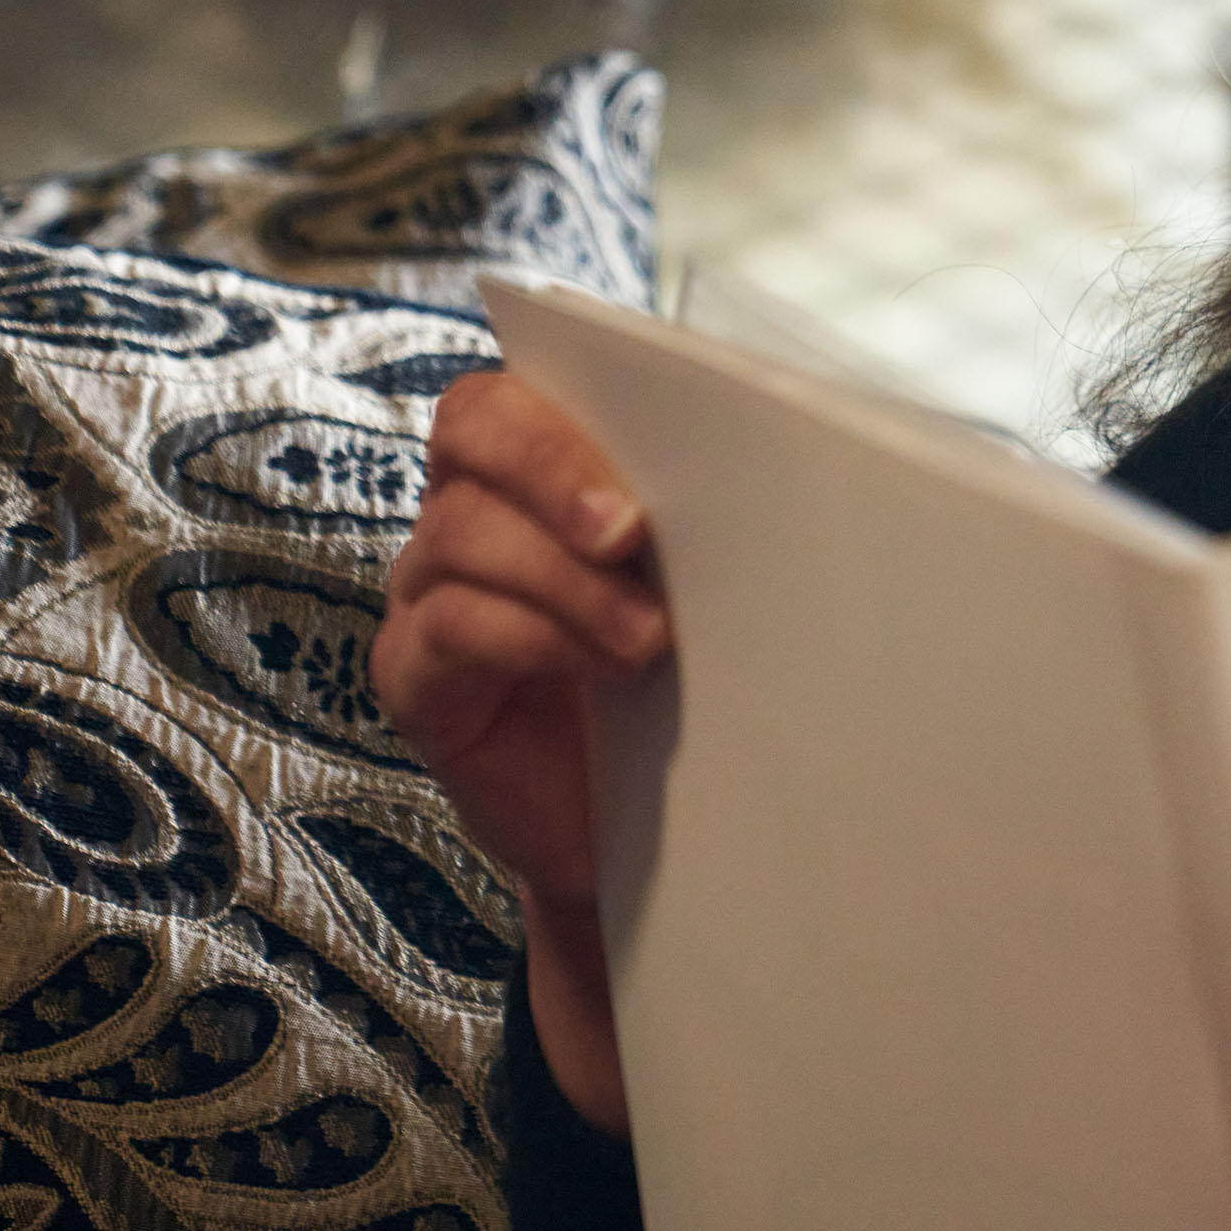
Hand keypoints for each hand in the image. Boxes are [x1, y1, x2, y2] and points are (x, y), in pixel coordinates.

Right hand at [377, 369, 669, 1132]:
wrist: (650, 833)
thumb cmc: (681, 687)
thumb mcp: (705, 587)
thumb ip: (714, 513)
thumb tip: (813, 444)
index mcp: (528, 470)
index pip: (503, 397)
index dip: (556, 418)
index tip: (647, 458)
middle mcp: (464, 514)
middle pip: (471, 437)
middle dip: (555, 474)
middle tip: (633, 534)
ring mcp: (430, 593)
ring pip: (465, 536)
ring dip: (566, 579)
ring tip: (648, 638)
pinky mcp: (416, 677)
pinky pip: (451, 628)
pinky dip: (534, 639)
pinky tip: (604, 672)